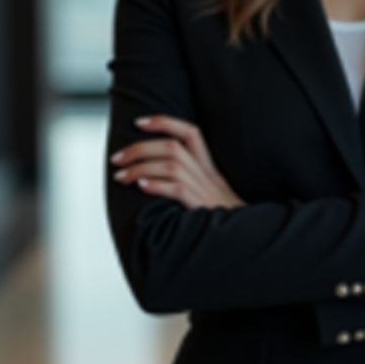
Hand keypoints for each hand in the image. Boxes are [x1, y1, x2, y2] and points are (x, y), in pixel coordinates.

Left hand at [110, 115, 244, 209]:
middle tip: (118, 158)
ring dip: (141, 168)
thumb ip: (192, 185)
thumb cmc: (224, 222)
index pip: (191, 133)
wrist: (246, 241)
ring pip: (172, 166)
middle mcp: (208, 177)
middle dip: (140, 148)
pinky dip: (157, 186)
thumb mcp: (213, 197)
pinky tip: (141, 187)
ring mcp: (206, 192)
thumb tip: (154, 178)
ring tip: (121, 176)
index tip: (139, 122)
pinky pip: (179, 190)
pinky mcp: (203, 209)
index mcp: (210, 170)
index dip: (165, 122)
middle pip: (173, 147)